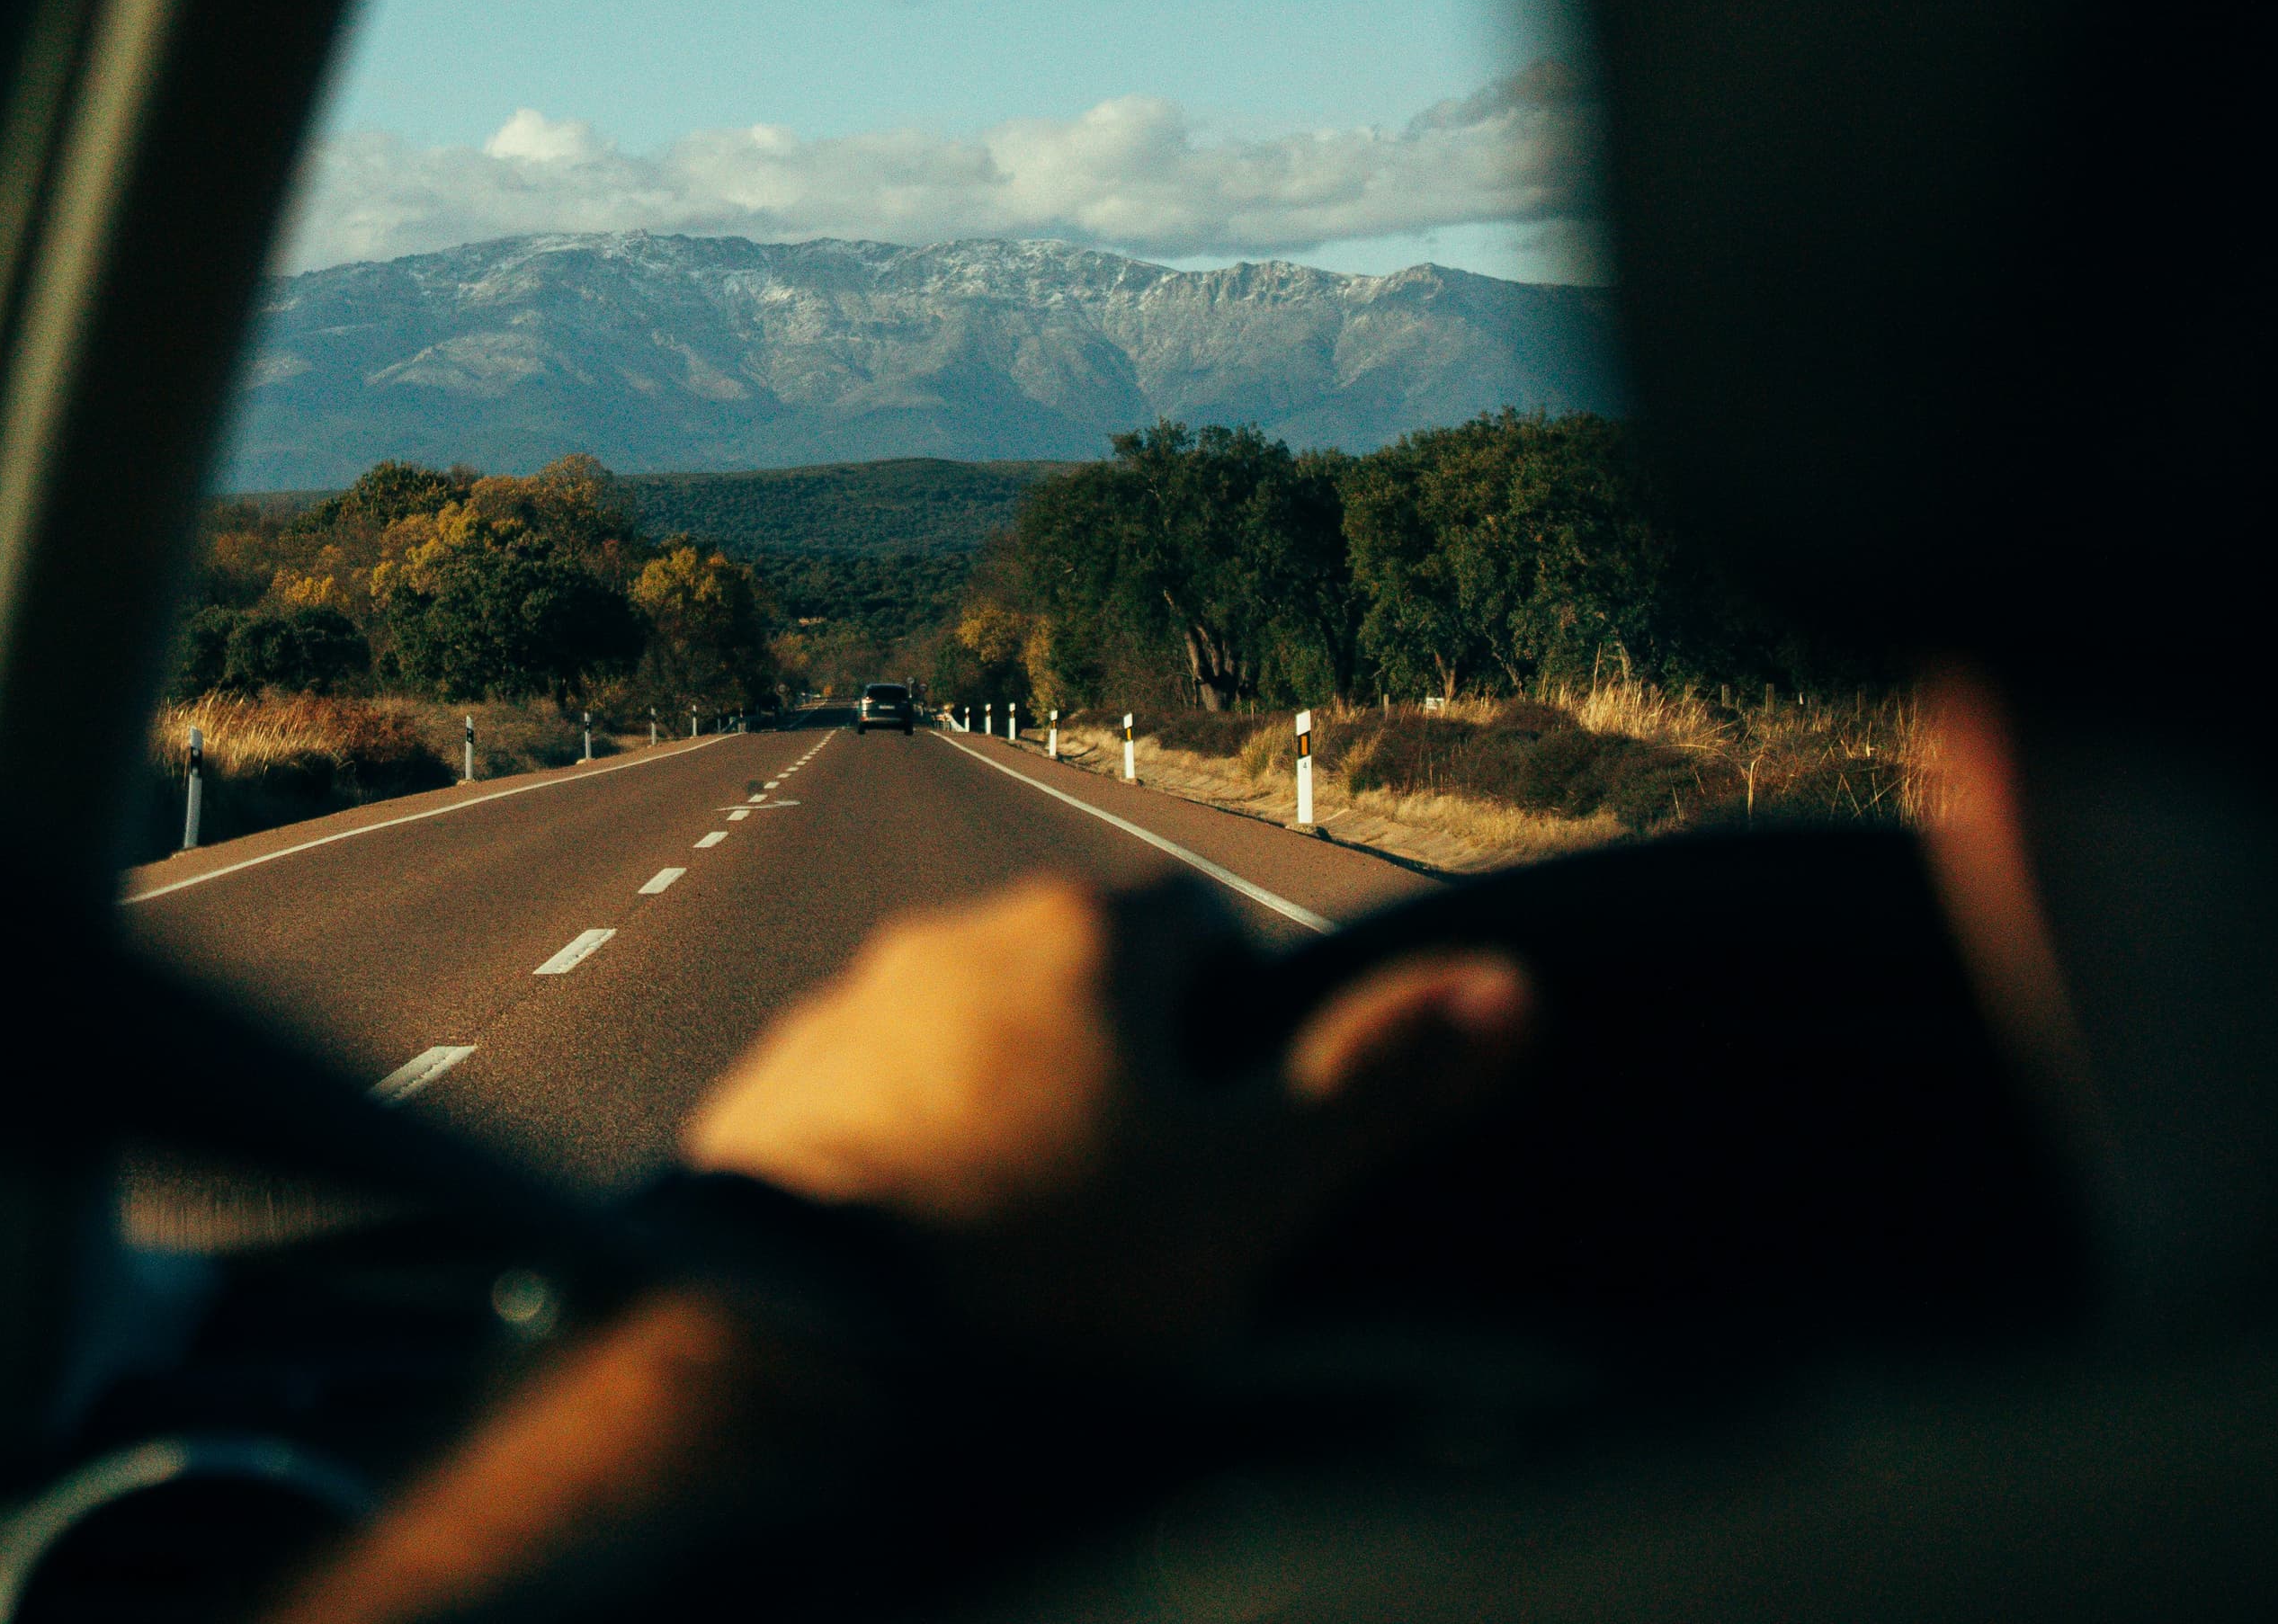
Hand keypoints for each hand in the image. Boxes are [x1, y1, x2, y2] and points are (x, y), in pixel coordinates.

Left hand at [681, 873, 1530, 1368]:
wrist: (802, 1351)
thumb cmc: (1043, 1271)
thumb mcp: (1247, 1190)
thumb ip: (1375, 1081)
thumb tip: (1513, 986)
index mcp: (1083, 933)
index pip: (1199, 925)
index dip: (1238, 1022)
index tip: (1240, 1127)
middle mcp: (951, 936)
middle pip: (1075, 978)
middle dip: (1116, 1064)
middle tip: (1142, 1200)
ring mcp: (844, 1008)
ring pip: (963, 1037)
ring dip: (1002, 1104)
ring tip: (1028, 1239)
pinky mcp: (764, 1088)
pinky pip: (863, 1100)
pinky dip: (902, 1154)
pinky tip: (924, 1250)